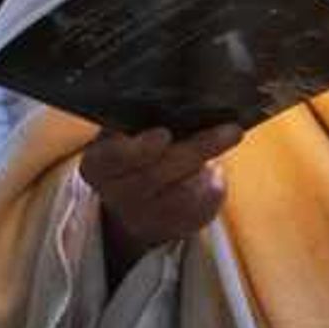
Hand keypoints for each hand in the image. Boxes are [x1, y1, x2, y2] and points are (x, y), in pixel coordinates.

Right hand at [82, 122, 247, 274]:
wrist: (139, 195)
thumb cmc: (137, 146)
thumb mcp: (128, 129)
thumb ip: (145, 116)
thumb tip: (184, 99)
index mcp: (97, 165)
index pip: (113, 157)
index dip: (138, 148)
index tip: (164, 134)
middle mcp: (115, 195)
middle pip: (155, 174)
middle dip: (195, 149)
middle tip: (230, 130)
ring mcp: (143, 217)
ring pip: (183, 193)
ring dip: (208, 164)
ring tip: (228, 135)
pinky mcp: (173, 228)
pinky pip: (200, 208)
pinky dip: (214, 184)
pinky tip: (217, 170)